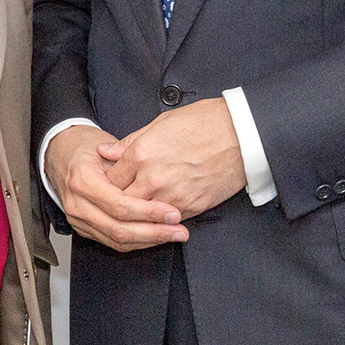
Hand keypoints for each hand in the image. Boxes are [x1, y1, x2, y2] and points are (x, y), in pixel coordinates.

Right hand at [44, 124, 187, 251]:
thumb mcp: (108, 146)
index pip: (119, 206)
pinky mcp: (83, 228)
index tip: (173, 213)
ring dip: (148, 241)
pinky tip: (155, 237)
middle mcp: (77, 204)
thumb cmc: (86, 148)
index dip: (149, 212)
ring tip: (173, 235)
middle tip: (179, 230)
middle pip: (119, 229)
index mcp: (82, 181)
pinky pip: (112, 242)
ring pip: (116, 240)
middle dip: (154, 232)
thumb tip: (161, 183)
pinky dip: (137, 242)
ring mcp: (78, 219)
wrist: (60, 154)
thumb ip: (131, 167)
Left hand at [103, 99, 246, 219]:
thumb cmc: (202, 123)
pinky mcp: (191, 207)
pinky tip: (157, 214)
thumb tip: (105, 151)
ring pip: (142, 216)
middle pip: (121, 202)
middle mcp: (153, 178)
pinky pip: (166, 220)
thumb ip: (129, 142)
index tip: (107, 184)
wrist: (240, 135)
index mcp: (141, 154)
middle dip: (117, 202)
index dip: (106, 183)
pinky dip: (159, 218)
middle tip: (115, 201)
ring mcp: (172, 195)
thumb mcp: (159, 124)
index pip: (110, 179)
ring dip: (138, 214)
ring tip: (134, 211)